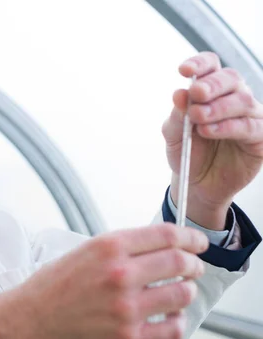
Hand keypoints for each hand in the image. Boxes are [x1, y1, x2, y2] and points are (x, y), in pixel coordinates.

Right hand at [0, 223, 206, 338]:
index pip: (165, 234)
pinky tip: (170, 320)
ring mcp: (125, 307)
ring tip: (179, 294)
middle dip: (193, 264)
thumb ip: (120, 249)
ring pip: (181, 295)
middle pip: (179, 262)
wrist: (26, 321)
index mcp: (107, 247)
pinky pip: (171, 331)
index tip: (197, 243)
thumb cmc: (50, 288)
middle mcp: (119, 274)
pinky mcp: (127, 338)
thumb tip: (157, 248)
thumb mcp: (82, 253)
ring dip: (186, 292)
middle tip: (193, 268)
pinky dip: (177, 324)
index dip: (190, 237)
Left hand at [163, 52, 262, 229]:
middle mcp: (232, 98)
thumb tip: (179, 93)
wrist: (195, 184)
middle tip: (196, 94)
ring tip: (198, 118)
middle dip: (212, 85)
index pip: (211, 66)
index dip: (200, 63)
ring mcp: (249, 117)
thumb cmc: (187, 153)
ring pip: (243, 101)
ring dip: (218, 107)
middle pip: (230, 79)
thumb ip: (177, 116)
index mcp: (210, 91)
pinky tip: (209, 130)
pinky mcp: (259, 138)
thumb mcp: (174, 135)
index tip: (184, 70)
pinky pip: (250, 127)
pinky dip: (229, 127)